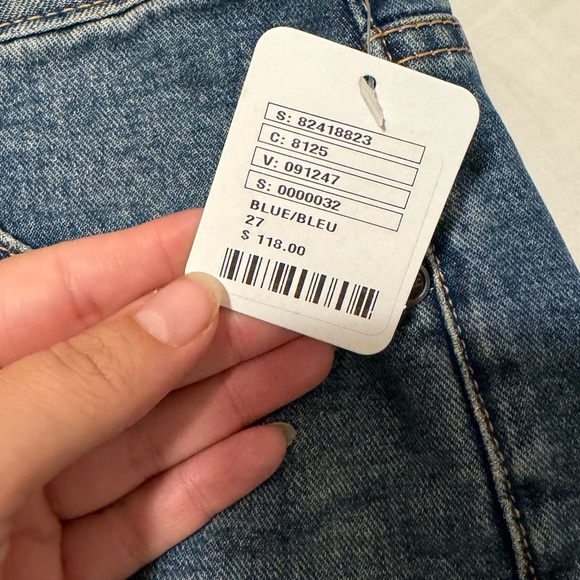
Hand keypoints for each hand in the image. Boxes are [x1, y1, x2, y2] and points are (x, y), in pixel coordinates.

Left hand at [0, 210, 333, 578]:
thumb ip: (83, 376)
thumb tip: (187, 306)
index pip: (79, 285)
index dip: (162, 253)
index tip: (236, 232)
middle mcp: (10, 418)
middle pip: (137, 356)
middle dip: (224, 327)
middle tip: (298, 302)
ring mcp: (36, 493)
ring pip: (159, 429)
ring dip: (238, 396)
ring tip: (306, 362)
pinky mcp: (63, 562)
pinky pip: (152, 507)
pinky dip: (212, 478)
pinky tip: (265, 445)